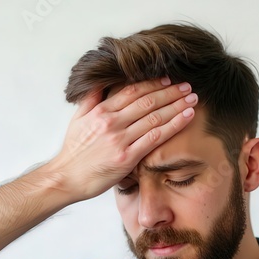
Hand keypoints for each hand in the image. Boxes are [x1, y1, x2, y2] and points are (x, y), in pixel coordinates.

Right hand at [46, 77, 197, 201]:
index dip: (153, 83)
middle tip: (187, 87)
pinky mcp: (127, 158)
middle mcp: (112, 122)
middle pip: (147, 102)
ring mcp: (120, 140)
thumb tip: (102, 80)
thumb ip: (92, 98)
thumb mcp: (78, 118)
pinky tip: (186, 118)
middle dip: (170, 92)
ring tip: (192, 99)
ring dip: (177, 106)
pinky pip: (155, 139)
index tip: (169, 79)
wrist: (66, 178)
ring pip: (154, 118)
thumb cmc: (74, 151)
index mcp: (102, 111)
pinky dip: (173, 126)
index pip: (133, 91)